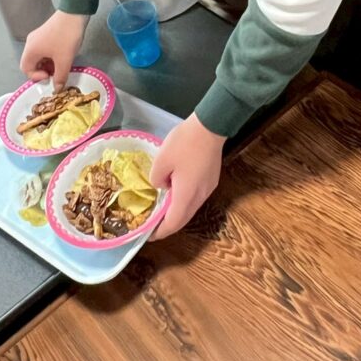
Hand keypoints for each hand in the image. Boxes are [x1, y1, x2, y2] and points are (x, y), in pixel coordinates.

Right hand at [20, 10, 88, 87]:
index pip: (26, 69)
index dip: (37, 77)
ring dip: (48, 64)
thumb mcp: (64, 60)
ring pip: (40, 56)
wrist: (74, 13)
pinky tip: (63, 56)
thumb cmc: (66, 37)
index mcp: (31, 50)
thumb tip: (57, 88)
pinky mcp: (46, 33)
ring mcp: (38, 37)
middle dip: (44, 70)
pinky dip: (51, 55)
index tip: (50, 76)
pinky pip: (45, 49)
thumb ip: (60, 77)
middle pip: (32, 63)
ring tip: (61, 65)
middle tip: (56, 73)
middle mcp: (31, 43)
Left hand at [150, 113, 225, 238]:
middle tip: (154, 224)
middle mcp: (199, 196)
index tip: (149, 235)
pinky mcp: (212, 179)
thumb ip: (156, 179)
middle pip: (183, 218)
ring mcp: (208, 188)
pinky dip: (184, 200)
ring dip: (177, 211)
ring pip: (191, 207)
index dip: (160, 232)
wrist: (210, 126)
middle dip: (168, 224)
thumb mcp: (161, 160)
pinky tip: (176, 189)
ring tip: (162, 207)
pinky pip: (196, 196)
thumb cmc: (184, 143)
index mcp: (186, 195)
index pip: (173, 223)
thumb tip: (162, 186)